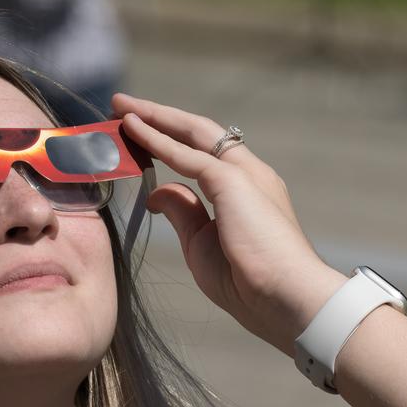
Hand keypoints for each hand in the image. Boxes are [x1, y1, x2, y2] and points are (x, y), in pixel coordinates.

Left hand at [112, 93, 346, 356]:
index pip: (204, 155)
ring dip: (154, 117)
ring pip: (192, 132)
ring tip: (122, 106)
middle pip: (198, 134)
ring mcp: (243, 173)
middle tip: (123, 106)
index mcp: (248, 192)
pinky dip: (156, 138)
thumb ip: (183, 213)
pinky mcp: (232, 179)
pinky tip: (132, 127)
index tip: (138, 136)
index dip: (170, 142)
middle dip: (159, 117)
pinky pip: (185, 153)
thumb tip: (156, 192)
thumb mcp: (202, 245)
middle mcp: (250, 173)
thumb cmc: (248, 285)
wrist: (285, 300)